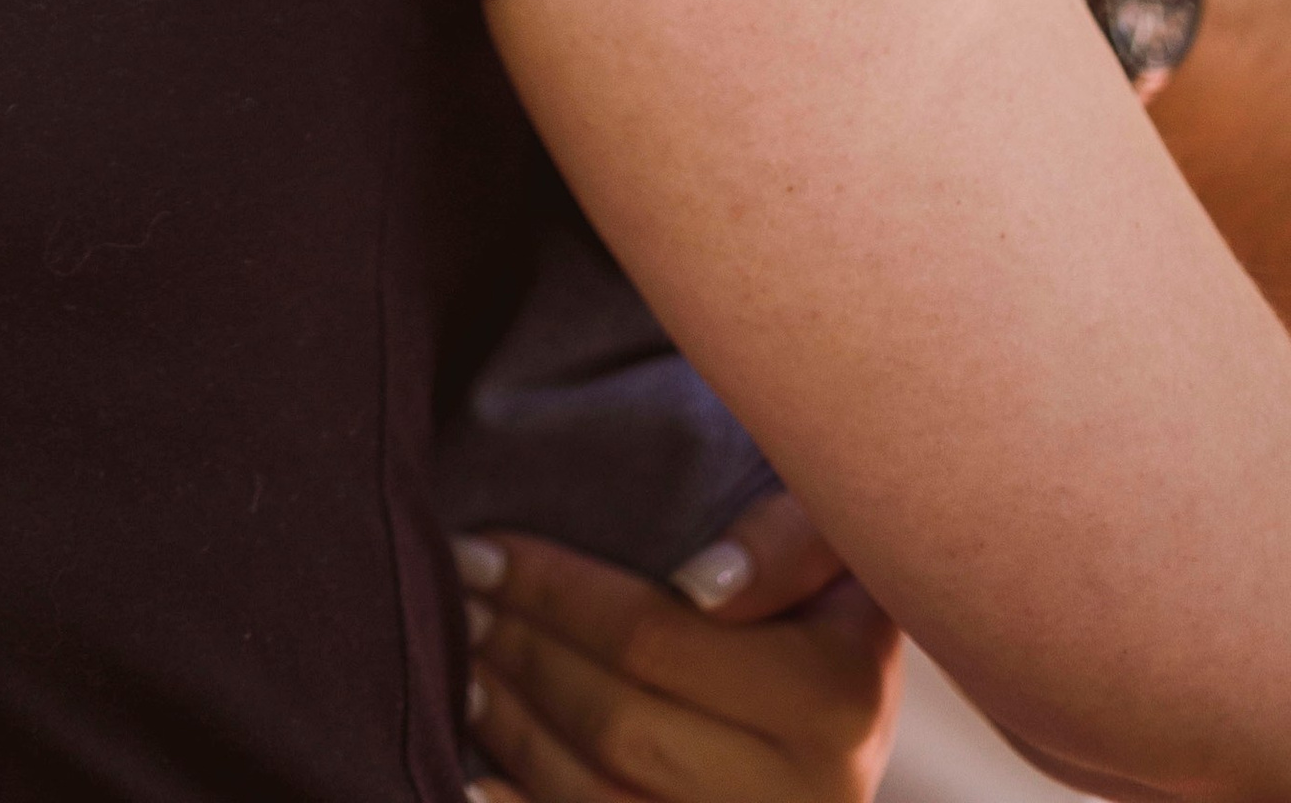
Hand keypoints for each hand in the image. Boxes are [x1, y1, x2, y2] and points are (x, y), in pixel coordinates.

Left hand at [453, 499, 900, 802]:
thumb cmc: (829, 597)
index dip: (549, 591)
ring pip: (600, 799)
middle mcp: (808, 796)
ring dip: (512, 729)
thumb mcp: (834, 539)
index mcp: (838, 700)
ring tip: (466, 665)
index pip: (653, 637)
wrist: (858, 709)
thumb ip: (784, 540)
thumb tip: (698, 586)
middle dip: (520, 652)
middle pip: (617, 724)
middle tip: (458, 594)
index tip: (476, 547)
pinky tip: (478, 778)